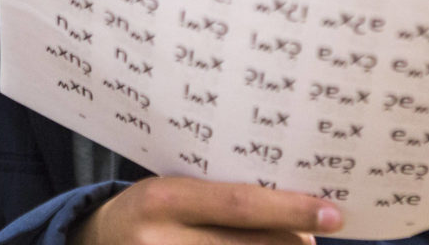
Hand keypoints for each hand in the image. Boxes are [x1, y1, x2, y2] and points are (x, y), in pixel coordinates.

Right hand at [68, 176, 341, 244]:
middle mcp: (161, 242)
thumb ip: (220, 197)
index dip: (291, 210)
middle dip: (294, 244)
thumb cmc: (149, 209)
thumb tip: (291, 211)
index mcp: (164, 199)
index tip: (334, 213)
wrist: (95, 242)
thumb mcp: (175, 189)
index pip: (240, 206)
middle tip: (317, 233)